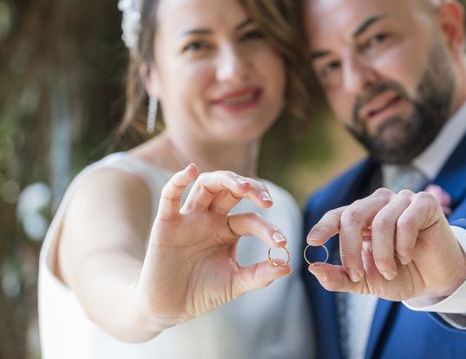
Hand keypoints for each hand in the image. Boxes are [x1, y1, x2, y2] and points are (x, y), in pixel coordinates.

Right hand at [132, 164, 289, 329]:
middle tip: (267, 201)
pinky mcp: (166, 223)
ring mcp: (189, 218)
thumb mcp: (235, 283)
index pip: (250, 219)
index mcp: (228, 229)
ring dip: (226, 180)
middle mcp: (210, 218)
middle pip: (231, 190)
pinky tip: (191, 170)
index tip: (281, 243)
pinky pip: (170, 196)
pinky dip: (178, 180)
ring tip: (242, 186)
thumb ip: (259, 275)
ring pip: (207, 185)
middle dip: (251, 188)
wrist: (169, 308)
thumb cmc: (202, 292)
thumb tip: (287, 265)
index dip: (267, 228)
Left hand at [306, 188, 465, 300]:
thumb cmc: (401, 274)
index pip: (337, 215)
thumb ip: (341, 278)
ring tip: (391, 270)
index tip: (312, 242)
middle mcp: (379, 202)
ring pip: (381, 223)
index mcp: (362, 216)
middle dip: (351, 250)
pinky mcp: (425, 203)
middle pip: (353, 216)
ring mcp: (402, 199)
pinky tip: (407, 256)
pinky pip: (406, 221)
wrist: (437, 279)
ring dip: (383, 255)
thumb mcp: (367, 281)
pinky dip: (403, 245)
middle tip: (357, 275)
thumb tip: (314, 270)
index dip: (324, 226)